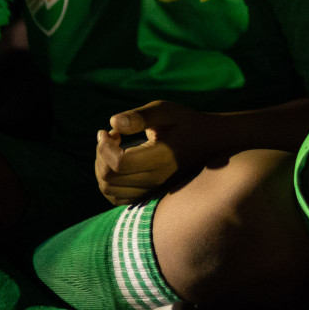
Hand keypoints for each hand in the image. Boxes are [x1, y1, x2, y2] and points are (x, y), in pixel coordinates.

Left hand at [94, 101, 212, 204]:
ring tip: (113, 149)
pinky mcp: (147, 196)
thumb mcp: (167, 111)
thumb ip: (141, 116)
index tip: (107, 131)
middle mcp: (156, 180)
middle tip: (110, 137)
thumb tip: (112, 122)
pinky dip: (108, 182)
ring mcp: (152, 191)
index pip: (119, 163)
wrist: (207, 143)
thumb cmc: (185, 123)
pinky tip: (116, 164)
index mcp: (161, 158)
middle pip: (109, 178)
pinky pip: (115, 198)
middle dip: (101, 155)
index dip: (104, 147)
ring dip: (102, 168)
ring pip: (108, 190)